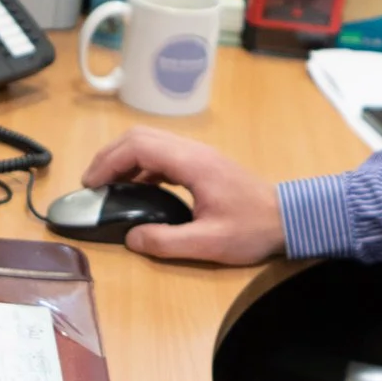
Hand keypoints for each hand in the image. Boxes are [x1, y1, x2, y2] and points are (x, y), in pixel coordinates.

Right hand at [82, 127, 284, 262]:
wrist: (289, 218)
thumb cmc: (253, 229)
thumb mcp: (209, 243)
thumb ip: (166, 241)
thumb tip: (131, 238)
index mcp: (191, 164)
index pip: (138, 148)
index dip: (109, 163)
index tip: (91, 185)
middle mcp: (192, 151)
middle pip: (139, 137)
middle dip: (110, 156)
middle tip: (92, 184)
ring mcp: (198, 155)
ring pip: (150, 142)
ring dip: (124, 159)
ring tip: (107, 186)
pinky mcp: (202, 164)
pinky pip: (162, 154)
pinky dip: (140, 166)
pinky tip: (135, 189)